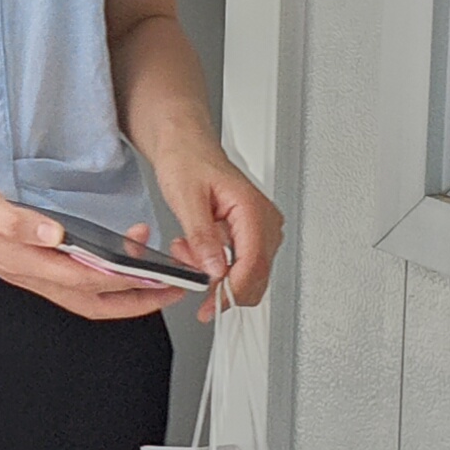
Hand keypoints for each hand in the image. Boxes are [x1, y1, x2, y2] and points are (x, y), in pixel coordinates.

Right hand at [0, 166, 179, 320]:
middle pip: (91, 300)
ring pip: (82, 293)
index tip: (158, 281)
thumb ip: (18, 221)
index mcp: (21, 260)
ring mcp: (26, 268)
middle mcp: (27, 271)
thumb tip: (57, 235)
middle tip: (170, 290)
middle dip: (135, 300)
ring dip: (119, 288)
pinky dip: (96, 274)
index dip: (125, 284)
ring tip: (149, 271)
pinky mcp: (24, 258)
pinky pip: (69, 279)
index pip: (85, 282)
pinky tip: (108, 257)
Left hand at [150, 145, 283, 312]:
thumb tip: (215, 268)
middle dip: (221, 283)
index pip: (253, 264)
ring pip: (248, 273)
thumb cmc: (186, 160)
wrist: (185, 145)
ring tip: (188, 251)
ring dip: (216, 274)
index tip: (211, 304)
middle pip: (256, 275)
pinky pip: (240, 262)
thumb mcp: (185, 197)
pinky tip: (195, 250)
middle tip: (190, 274)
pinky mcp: (250, 233)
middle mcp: (263, 220)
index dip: (232, 290)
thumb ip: (202, 235)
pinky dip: (216, 265)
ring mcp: (260, 227)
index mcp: (251, 208)